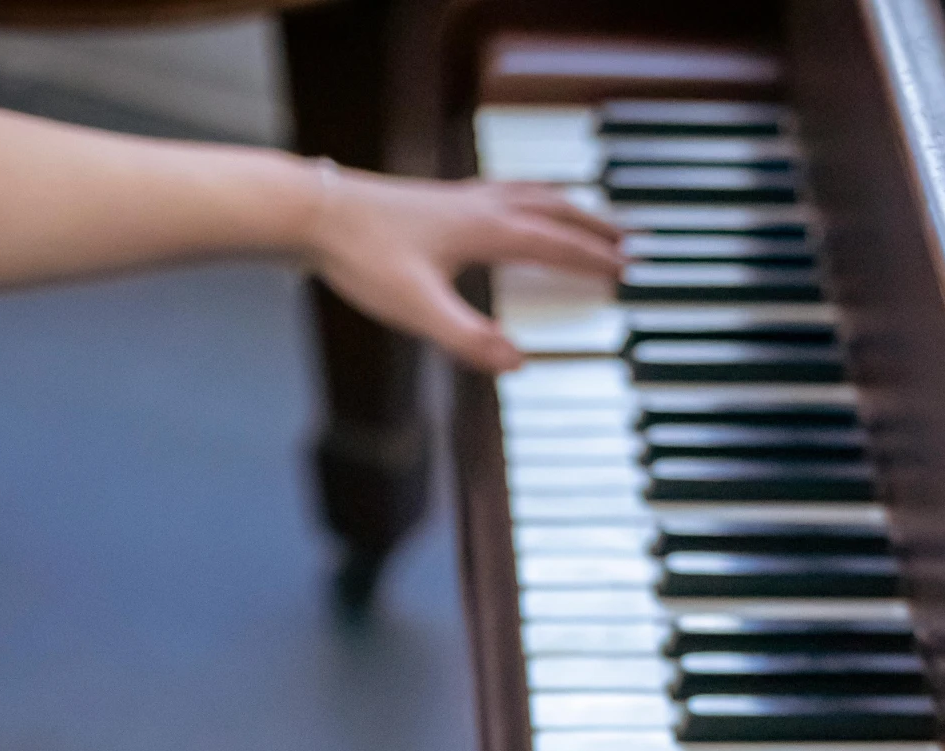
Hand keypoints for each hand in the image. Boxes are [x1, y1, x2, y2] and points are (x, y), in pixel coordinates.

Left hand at [302, 168, 621, 371]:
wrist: (312, 213)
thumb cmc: (361, 257)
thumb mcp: (417, 311)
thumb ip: (469, 340)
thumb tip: (518, 363)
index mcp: (483, 230)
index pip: (554, 244)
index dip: (594, 260)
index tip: (629, 269)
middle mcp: (478, 206)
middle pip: (555, 209)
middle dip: (597, 226)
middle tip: (632, 239)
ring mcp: (459, 199)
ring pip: (531, 194)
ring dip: (568, 206)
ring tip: (591, 217)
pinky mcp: (438, 200)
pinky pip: (502, 193)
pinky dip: (528, 200)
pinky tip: (520, 212)